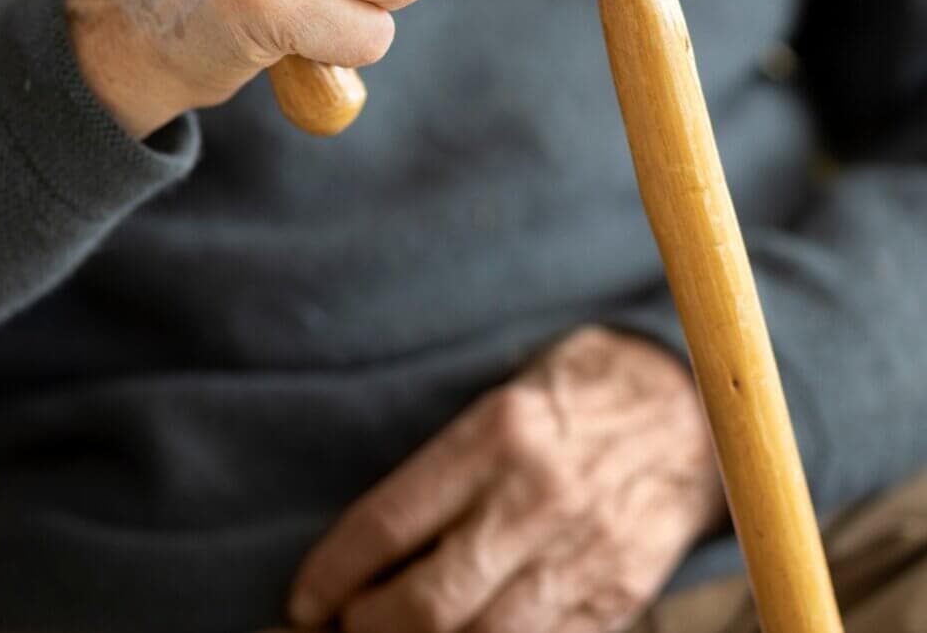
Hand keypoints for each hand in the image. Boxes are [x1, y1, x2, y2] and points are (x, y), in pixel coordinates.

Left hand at [286, 327, 725, 632]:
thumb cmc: (581, 391)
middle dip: (366, 629)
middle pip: (425, 601)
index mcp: (498, 430)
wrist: (694, 408)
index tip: (306, 598)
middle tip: (344, 625)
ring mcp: (580, 554)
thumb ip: (447, 461)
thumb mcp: (508, 391)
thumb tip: (377, 541)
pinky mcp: (616, 596)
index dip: (331, 574)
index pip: (387, 523)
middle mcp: (535, 496)